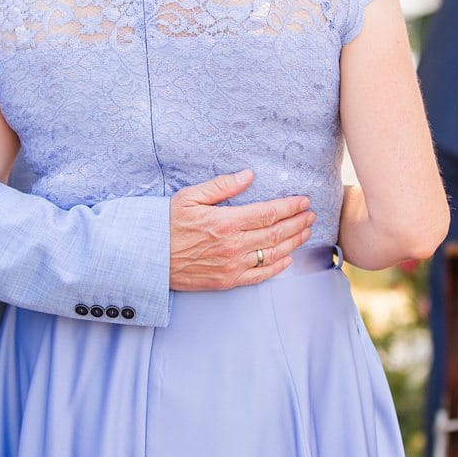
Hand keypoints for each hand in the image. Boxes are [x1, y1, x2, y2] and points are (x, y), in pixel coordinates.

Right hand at [169, 170, 314, 290]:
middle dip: (297, 223)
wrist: (146, 258)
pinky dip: (277, 267)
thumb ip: (221, 186)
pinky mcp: (227, 281)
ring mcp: (231, 266)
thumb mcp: (190, 197)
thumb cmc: (166, 224)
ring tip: (306, 232)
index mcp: (225, 222)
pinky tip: (287, 258)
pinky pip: (259, 276)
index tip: (304, 201)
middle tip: (311, 215)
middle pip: (276, 233)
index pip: (268, 213)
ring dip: (293, 242)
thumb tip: (248, 175)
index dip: (290, 207)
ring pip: (273, 254)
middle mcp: (233, 246)